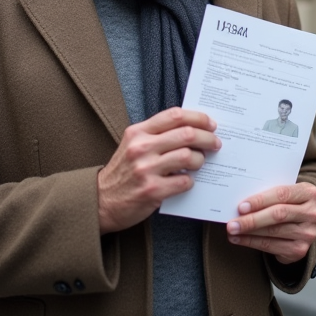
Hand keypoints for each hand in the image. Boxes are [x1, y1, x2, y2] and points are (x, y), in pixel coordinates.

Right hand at [96, 107, 220, 233]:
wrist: (101, 200)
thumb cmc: (122, 172)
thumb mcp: (133, 145)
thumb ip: (157, 134)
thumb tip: (193, 127)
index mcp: (138, 132)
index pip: (175, 115)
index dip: (198, 117)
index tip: (210, 124)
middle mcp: (141, 148)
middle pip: (187, 134)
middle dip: (207, 138)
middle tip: (215, 144)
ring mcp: (146, 169)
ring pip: (188, 157)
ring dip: (200, 160)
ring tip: (199, 163)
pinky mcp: (152, 190)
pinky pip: (184, 182)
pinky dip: (190, 181)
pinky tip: (186, 181)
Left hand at [227, 183, 315, 264]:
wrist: (304, 222)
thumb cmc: (288, 203)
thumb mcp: (285, 193)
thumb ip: (269, 194)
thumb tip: (240, 203)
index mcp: (309, 192)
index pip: (282, 194)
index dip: (260, 200)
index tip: (241, 207)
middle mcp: (313, 213)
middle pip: (278, 215)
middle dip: (252, 220)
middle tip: (232, 224)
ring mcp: (308, 233)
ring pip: (273, 232)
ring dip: (249, 233)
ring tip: (232, 231)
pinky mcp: (300, 250)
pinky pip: (271, 247)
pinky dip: (252, 243)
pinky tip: (239, 239)